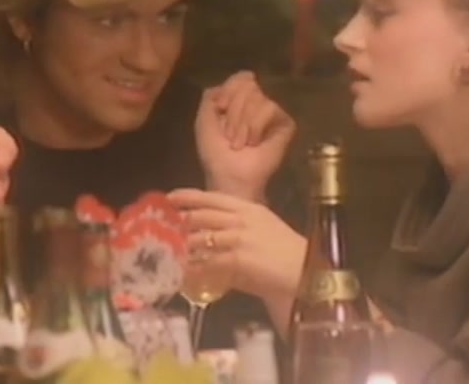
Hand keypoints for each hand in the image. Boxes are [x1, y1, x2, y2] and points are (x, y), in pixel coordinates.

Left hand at [168, 188, 305, 301]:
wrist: (306, 272)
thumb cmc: (286, 253)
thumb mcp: (264, 229)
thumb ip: (237, 229)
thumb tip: (210, 236)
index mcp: (249, 208)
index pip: (213, 196)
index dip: (189, 196)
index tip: (170, 196)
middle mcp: (242, 219)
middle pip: (202, 215)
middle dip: (180, 221)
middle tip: (162, 226)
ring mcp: (239, 237)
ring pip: (201, 238)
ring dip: (183, 245)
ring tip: (168, 250)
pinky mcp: (238, 258)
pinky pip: (208, 262)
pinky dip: (194, 268)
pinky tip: (183, 272)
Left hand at [196, 71, 295, 199]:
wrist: (229, 175)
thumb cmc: (215, 152)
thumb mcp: (204, 119)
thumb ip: (213, 94)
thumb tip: (242, 78)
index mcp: (237, 100)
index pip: (241, 77)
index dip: (229, 90)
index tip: (219, 109)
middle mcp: (256, 103)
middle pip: (248, 85)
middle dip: (233, 111)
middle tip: (230, 135)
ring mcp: (272, 113)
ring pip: (258, 97)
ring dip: (242, 123)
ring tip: (240, 143)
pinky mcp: (285, 124)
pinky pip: (270, 108)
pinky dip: (256, 126)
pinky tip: (255, 142)